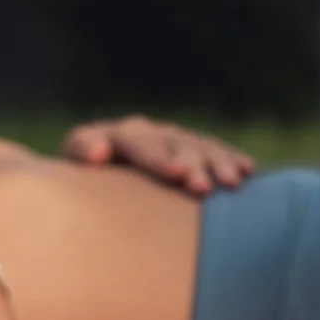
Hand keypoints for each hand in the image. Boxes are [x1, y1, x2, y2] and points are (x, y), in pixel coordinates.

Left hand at [61, 115, 254, 194]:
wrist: (89, 170)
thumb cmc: (77, 174)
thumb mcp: (72, 160)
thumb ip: (81, 152)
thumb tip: (97, 153)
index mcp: (117, 134)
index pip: (139, 144)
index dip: (159, 158)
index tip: (177, 173)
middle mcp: (149, 132)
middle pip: (175, 145)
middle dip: (192, 164)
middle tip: (203, 187)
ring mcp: (172, 139)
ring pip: (200, 147)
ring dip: (217, 164)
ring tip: (232, 183)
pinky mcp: (191, 149)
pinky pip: (216, 151)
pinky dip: (231, 160)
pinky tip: (247, 170)